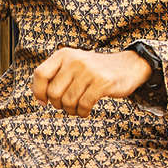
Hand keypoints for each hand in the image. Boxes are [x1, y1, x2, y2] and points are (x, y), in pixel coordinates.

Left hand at [31, 48, 151, 117]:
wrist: (129, 66)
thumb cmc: (95, 71)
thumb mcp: (73, 66)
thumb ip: (55, 77)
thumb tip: (40, 100)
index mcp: (63, 54)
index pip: (40, 74)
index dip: (38, 91)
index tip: (44, 102)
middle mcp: (74, 60)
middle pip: (53, 92)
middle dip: (58, 105)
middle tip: (67, 105)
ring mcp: (89, 71)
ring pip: (68, 101)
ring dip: (71, 110)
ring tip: (78, 108)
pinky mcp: (102, 82)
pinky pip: (84, 105)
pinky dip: (82, 112)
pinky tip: (86, 111)